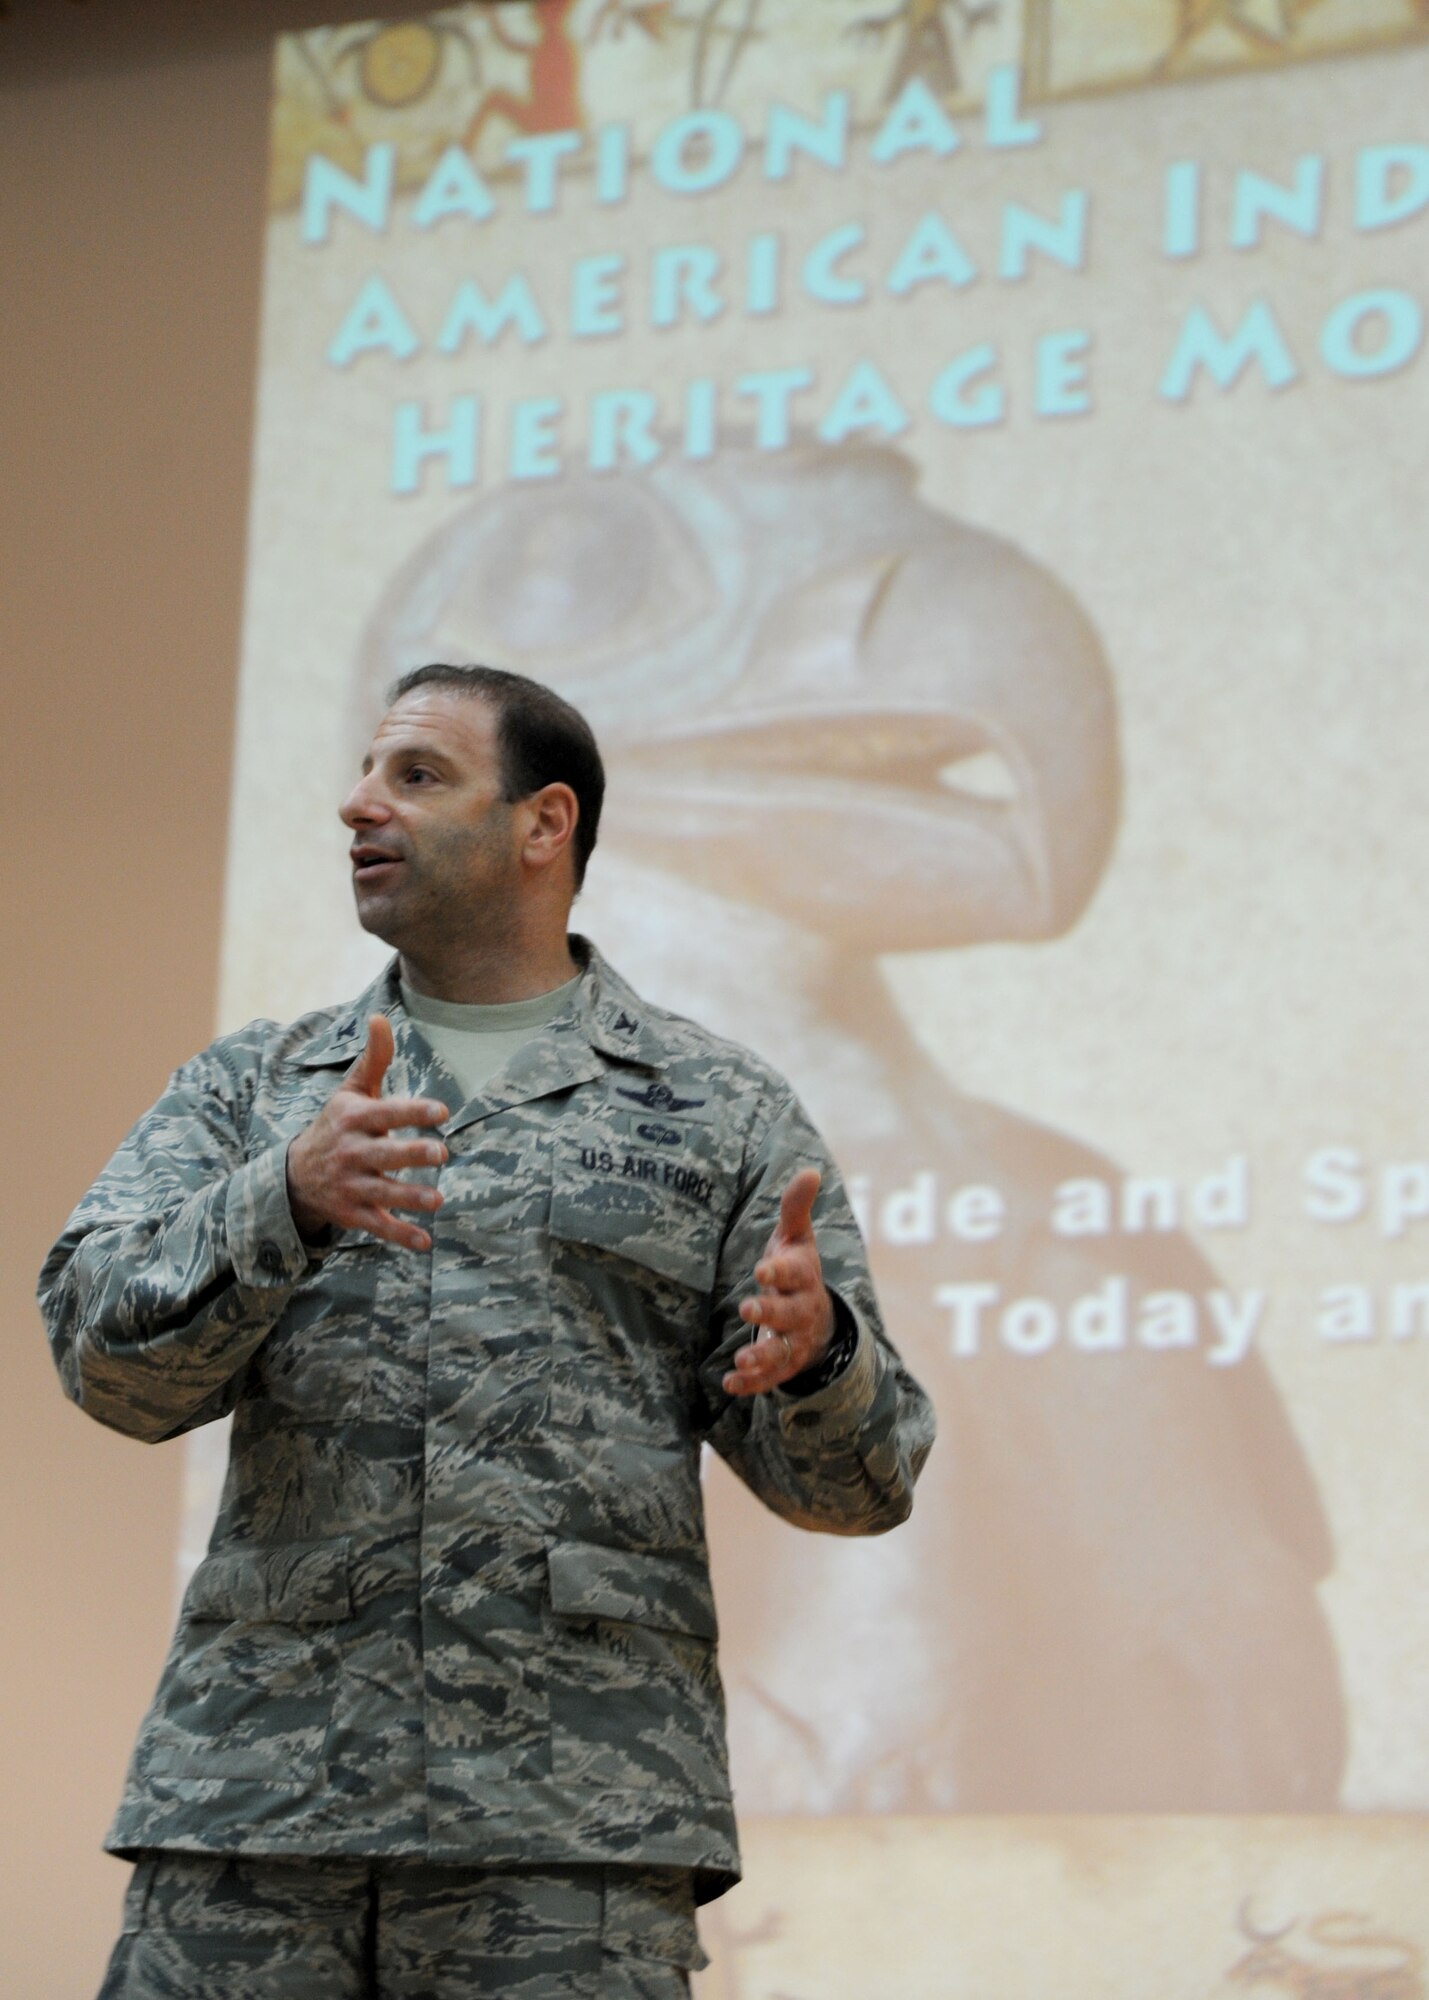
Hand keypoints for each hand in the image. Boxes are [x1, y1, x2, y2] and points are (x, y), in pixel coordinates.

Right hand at [285, 1014, 449, 1251]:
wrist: (294, 1174)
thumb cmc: (337, 1124)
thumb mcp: (350, 1091)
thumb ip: (374, 1058)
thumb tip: (381, 1016)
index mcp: (354, 1119)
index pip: (386, 1113)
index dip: (413, 1111)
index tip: (442, 1111)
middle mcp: (351, 1152)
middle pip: (383, 1154)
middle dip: (411, 1154)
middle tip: (441, 1153)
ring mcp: (351, 1185)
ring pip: (382, 1193)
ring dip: (408, 1197)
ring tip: (437, 1199)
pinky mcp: (352, 1213)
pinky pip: (377, 1225)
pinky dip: (399, 1235)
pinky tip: (424, 1241)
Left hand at [723, 1167, 834, 1396]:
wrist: (817, 1319)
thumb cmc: (796, 1270)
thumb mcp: (796, 1238)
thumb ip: (796, 1208)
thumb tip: (810, 1171)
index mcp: (804, 1277)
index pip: (796, 1273)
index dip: (780, 1271)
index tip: (762, 1269)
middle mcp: (802, 1310)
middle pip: (790, 1314)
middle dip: (770, 1312)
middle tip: (746, 1307)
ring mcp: (793, 1340)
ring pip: (781, 1351)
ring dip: (762, 1356)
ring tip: (741, 1359)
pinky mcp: (782, 1365)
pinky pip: (769, 1378)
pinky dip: (751, 1384)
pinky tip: (729, 1384)